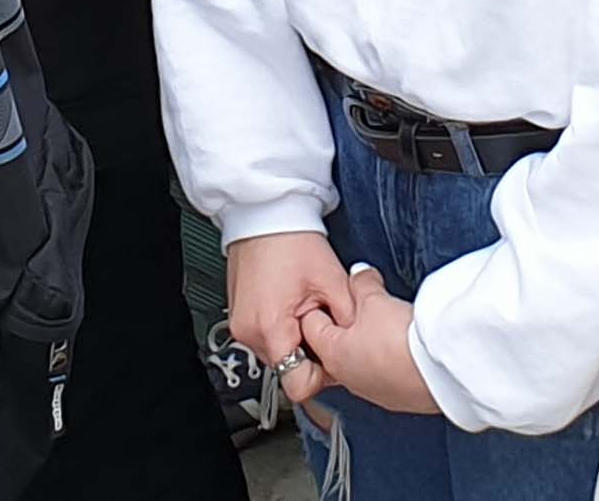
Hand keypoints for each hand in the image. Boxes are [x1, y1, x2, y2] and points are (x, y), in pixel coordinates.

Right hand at [228, 231, 356, 402]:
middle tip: (322, 318)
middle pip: (287, 369)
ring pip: (278, 353)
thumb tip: (358, 345)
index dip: (321, 373)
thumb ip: (348, 321)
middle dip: (310, 350)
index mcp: (271, 327)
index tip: (332, 354)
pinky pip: (267, 337)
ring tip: (305, 306)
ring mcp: (241, 326)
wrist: (265, 214)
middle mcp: (249, 333)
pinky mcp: (240, 318)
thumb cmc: (293, 239)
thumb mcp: (333, 281)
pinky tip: (292, 302)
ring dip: (296, 338)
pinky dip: (283, 328)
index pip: (297, 384)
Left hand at [299, 266, 439, 413]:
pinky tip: (400, 345)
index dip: (318, 303)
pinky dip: (386, 360)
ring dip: (367, 344)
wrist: (437, 373)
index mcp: (332, 354)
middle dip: (344, 324)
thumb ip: (361, 283)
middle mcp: (346, 378)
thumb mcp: (375, 299)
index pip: (309, 324)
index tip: (327, 292)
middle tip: (360, 305)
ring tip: (385, 324)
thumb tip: (358, 275)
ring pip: (359, 361)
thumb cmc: (401, 342)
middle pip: (334, 345)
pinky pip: (382, 374)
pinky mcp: (394, 397)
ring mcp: (370, 390)